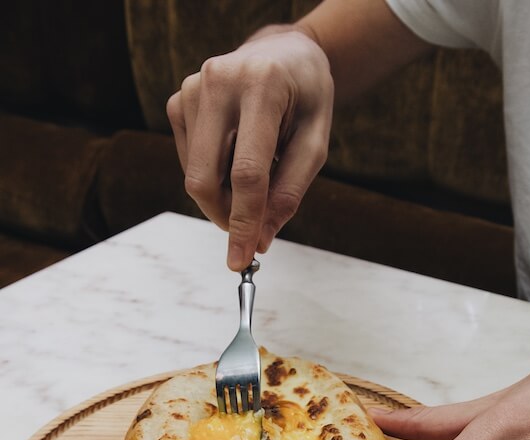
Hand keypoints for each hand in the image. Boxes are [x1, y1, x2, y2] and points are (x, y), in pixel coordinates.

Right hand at [166, 28, 332, 269]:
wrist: (284, 54)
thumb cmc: (305, 98)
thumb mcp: (315, 143)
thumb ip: (289, 192)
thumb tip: (261, 239)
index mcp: (261, 87)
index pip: (246, 173)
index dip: (244, 222)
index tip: (241, 258)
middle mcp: (218, 82)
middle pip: (205, 179)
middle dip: (225, 217)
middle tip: (249, 235)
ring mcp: (191, 89)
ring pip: (195, 175)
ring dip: (223, 196)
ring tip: (255, 176)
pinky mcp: (178, 101)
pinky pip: (189, 162)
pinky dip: (213, 176)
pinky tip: (235, 156)